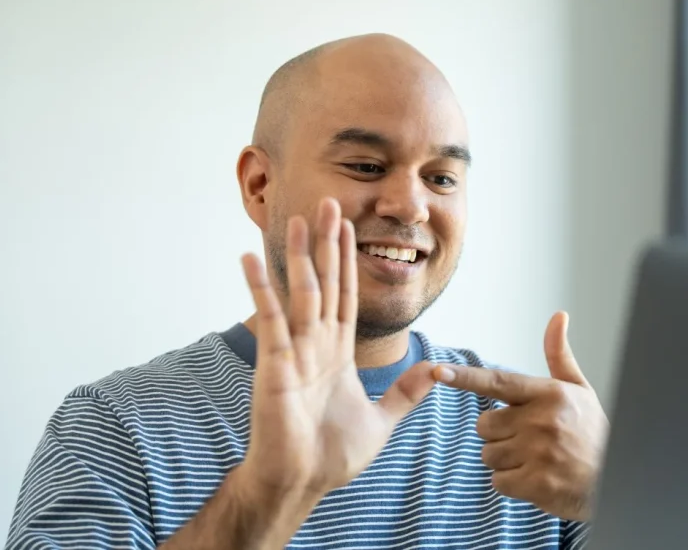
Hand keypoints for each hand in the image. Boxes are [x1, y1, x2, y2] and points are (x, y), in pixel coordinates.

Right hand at [239, 198, 435, 513]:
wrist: (302, 483)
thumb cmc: (331, 455)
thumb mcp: (382, 419)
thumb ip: (406, 392)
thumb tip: (436, 371)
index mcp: (337, 352)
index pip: (345, 295)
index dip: (348, 261)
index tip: (348, 228)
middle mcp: (315, 344)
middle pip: (323, 283)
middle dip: (327, 244)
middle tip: (327, 203)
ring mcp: (294, 351)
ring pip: (300, 293)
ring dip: (300, 255)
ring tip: (298, 218)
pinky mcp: (274, 365)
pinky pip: (269, 320)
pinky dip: (260, 289)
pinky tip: (251, 260)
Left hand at [433, 312, 607, 520]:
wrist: (616, 479)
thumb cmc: (592, 432)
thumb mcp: (580, 389)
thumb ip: (559, 355)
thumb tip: (558, 316)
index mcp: (549, 393)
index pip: (498, 382)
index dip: (465, 378)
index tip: (437, 372)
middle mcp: (542, 420)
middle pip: (485, 425)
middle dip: (498, 433)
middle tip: (528, 438)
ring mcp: (539, 453)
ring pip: (489, 454)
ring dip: (504, 460)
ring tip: (535, 459)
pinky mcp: (537, 483)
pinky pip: (498, 481)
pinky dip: (512, 483)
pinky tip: (535, 478)